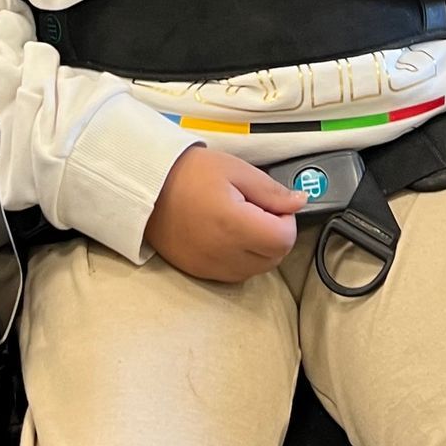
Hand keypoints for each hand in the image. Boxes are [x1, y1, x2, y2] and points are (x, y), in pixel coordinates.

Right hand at [144, 147, 308, 282]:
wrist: (146, 186)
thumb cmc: (190, 172)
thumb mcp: (235, 170)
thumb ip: (271, 190)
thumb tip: (299, 202)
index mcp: (234, 224)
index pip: (284, 239)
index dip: (286, 220)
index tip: (273, 205)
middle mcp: (223, 253)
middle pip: (274, 258)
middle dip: (276, 236)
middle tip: (258, 211)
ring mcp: (209, 266)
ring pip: (256, 270)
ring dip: (260, 250)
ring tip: (241, 223)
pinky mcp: (198, 272)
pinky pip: (234, 275)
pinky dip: (241, 259)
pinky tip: (228, 237)